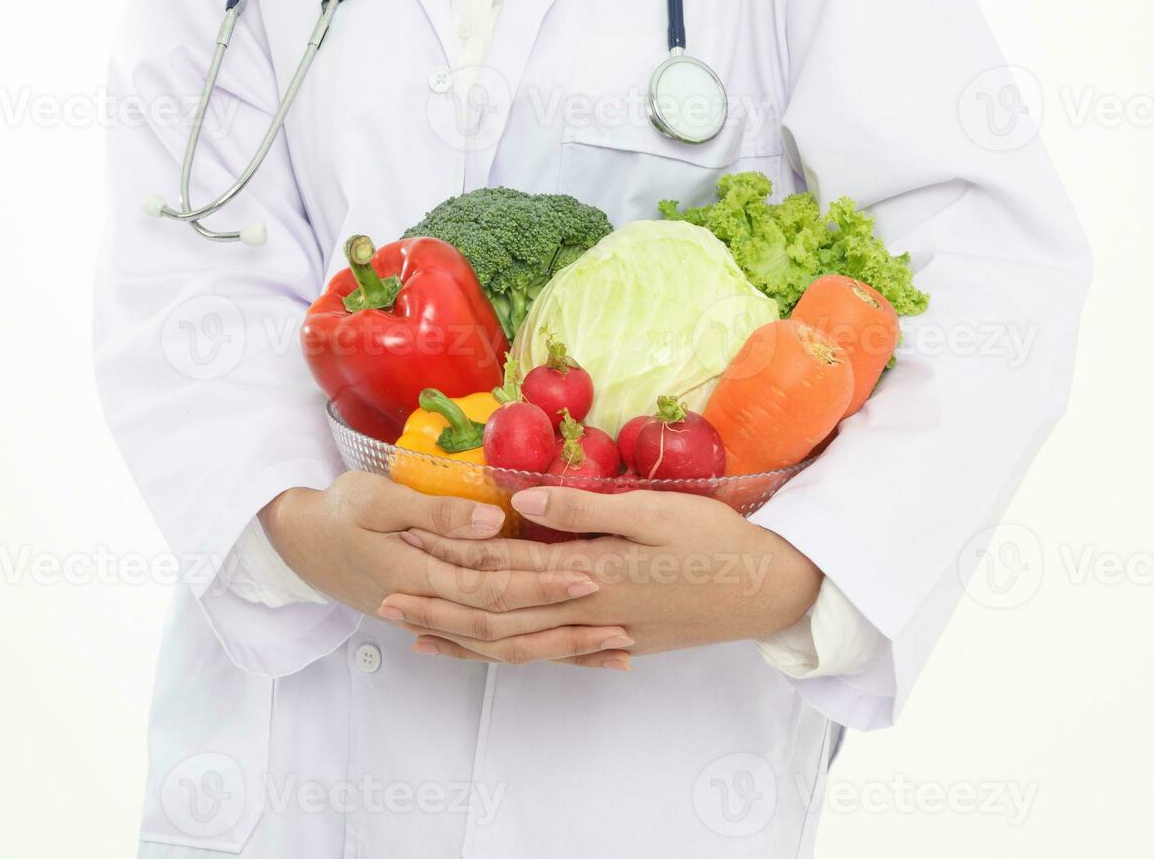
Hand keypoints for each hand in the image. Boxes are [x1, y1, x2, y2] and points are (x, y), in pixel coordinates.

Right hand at [259, 472, 635, 668]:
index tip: (590, 578)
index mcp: (421, 576)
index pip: (493, 589)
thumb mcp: (376, 498)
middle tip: (621, 629)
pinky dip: (532, 650)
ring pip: (504, 647)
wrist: (297, 543)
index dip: (543, 588)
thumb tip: (495, 520)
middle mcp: (433, 608)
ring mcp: (437, 619)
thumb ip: (437, 511)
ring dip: (559, 652)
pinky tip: (569, 651)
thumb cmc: (338, 511)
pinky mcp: (441, 617)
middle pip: (508, 632)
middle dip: (566, 632)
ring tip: (613, 653)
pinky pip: (491, 645)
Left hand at [380, 486, 822, 663]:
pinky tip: (495, 653)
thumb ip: (588, 507)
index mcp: (590, 572)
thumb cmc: (716, 541)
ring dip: (467, 639)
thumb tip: (523, 498)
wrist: (766, 592)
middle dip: (440, 605)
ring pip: (518, 644)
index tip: (408, 541)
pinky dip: (514, 655)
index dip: (454, 553)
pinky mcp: (614, 644)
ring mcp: (599, 635)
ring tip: (423, 635)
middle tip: (387, 599)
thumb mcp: (657, 511)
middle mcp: (585, 611)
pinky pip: (550, 655)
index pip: (504, 563)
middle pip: (497, 613)